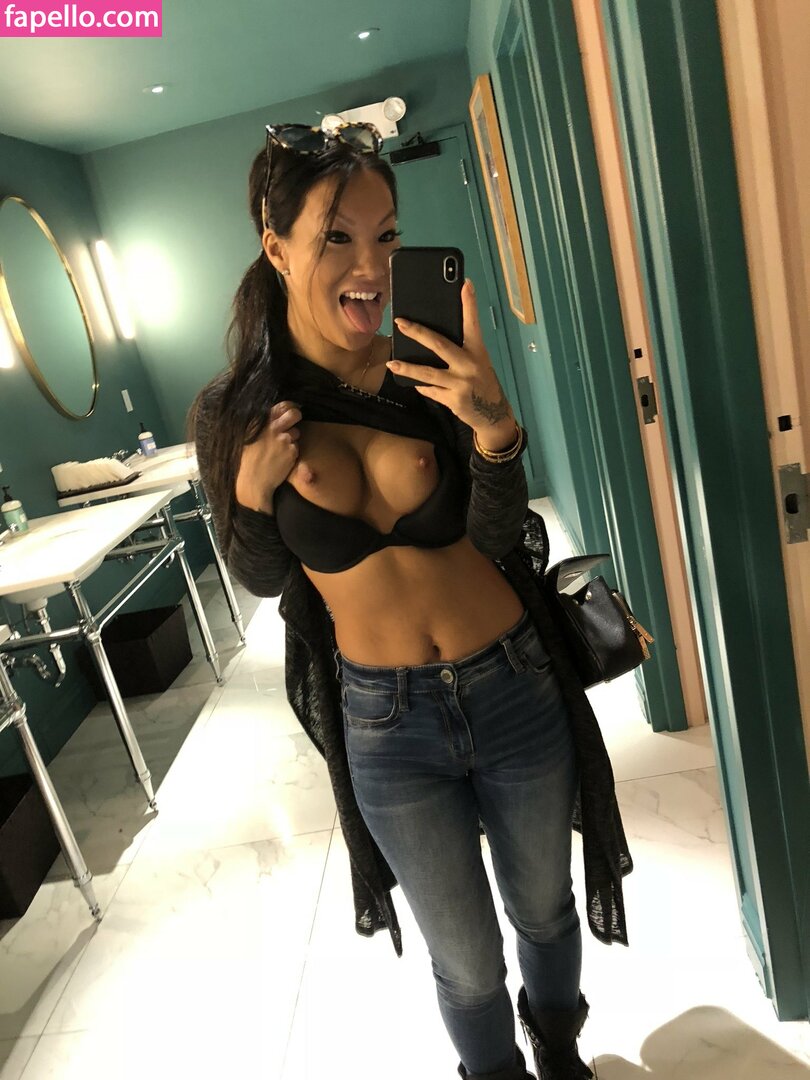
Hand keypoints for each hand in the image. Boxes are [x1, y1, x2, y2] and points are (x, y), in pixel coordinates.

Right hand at [235, 400, 300, 512]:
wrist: (252, 482)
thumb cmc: (247, 460)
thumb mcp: (248, 437)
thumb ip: (260, 425)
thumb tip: (273, 415)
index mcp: (261, 422)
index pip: (282, 406)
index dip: (290, 407)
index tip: (291, 410)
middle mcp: (273, 428)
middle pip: (294, 414)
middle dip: (297, 416)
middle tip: (295, 421)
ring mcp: (283, 439)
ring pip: (296, 433)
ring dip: (292, 439)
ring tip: (280, 449)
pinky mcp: (291, 451)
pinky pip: (296, 448)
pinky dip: (291, 453)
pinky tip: (281, 459)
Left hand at [387, 278, 516, 450]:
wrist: (493, 413)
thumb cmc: (481, 381)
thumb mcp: (478, 361)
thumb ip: (461, 349)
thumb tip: (432, 336)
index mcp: (477, 351)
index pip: (472, 323)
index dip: (469, 303)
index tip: (465, 284)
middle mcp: (469, 365)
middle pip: (439, 345)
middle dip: (417, 332)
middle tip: (400, 322)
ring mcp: (461, 383)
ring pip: (428, 372)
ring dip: (407, 367)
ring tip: (392, 363)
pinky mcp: (453, 400)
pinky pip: (430, 390)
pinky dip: (422, 386)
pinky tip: (414, 382)